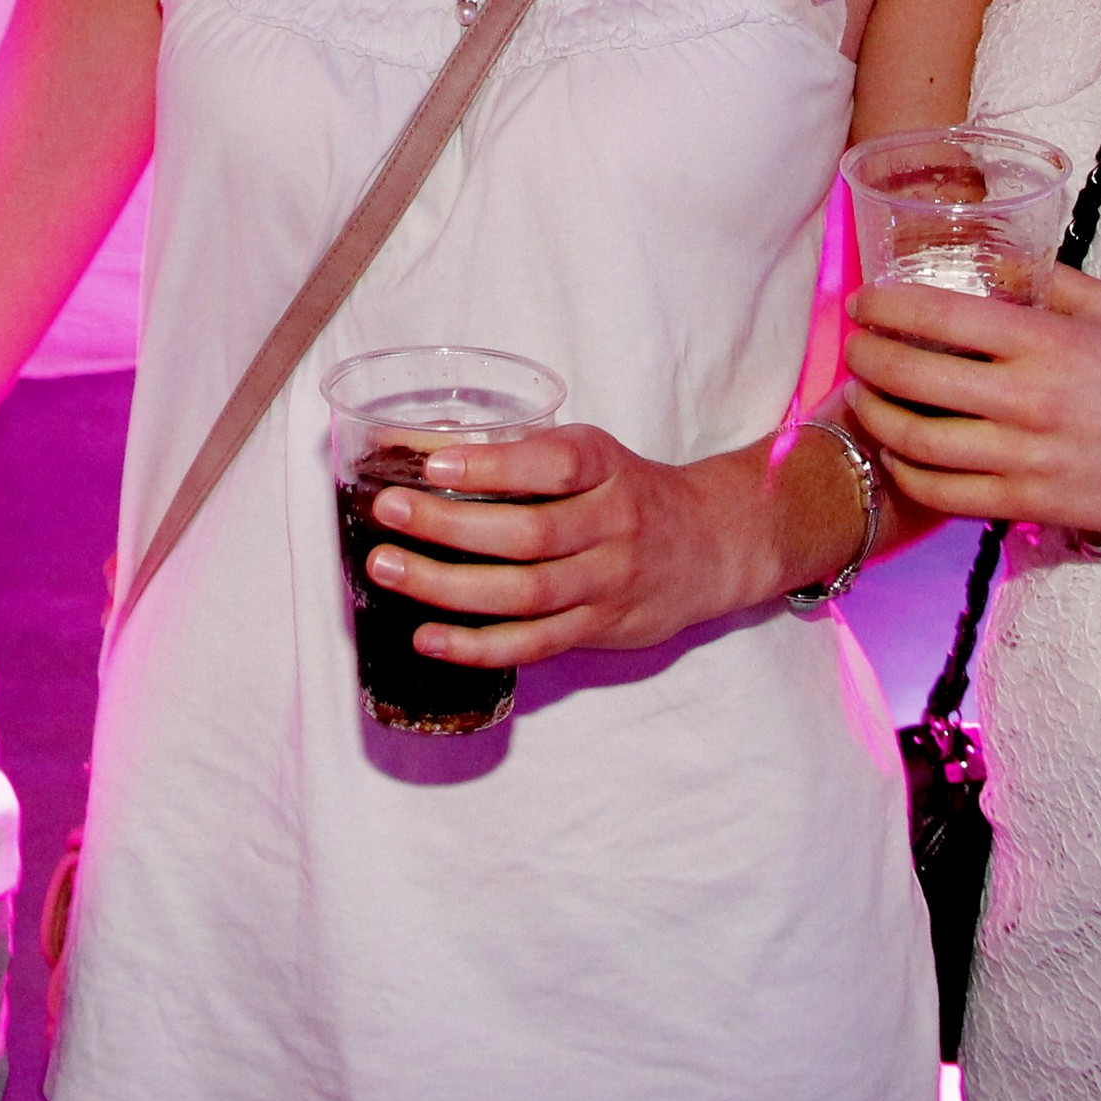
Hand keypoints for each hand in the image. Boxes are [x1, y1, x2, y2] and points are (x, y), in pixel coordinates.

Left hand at [360, 422, 805, 669]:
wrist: (712, 545)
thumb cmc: (628, 492)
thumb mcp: (594, 456)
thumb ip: (528, 458)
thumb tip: (424, 454)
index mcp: (607, 468)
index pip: (554, 464)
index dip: (493, 466)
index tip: (434, 463)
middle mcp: (613, 525)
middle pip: (529, 533)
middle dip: (449, 526)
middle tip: (388, 512)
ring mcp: (609, 582)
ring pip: (526, 593)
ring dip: (448, 586)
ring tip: (388, 570)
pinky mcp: (601, 629)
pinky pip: (535, 644)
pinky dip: (478, 646)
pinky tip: (428, 637)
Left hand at [841, 265, 1100, 550]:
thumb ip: (1047, 279)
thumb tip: (990, 260)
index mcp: (1048, 343)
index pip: (940, 318)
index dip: (886, 307)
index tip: (863, 302)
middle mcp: (1028, 402)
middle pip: (913, 378)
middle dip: (865, 358)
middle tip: (853, 345)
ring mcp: (1025, 460)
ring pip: (916, 442)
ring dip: (874, 415)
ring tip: (862, 395)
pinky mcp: (1028, 506)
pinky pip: (943, 494)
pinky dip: (905, 470)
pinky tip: (897, 450)